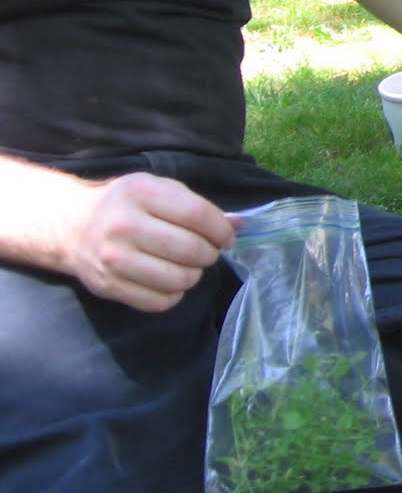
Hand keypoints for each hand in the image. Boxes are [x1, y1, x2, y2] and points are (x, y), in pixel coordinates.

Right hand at [63, 173, 235, 312]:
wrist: (72, 226)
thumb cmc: (126, 204)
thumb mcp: (159, 191)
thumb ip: (198, 206)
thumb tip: (237, 224)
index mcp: (141, 193)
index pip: (197, 215)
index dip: (221, 230)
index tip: (226, 237)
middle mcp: (124, 225)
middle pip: (190, 250)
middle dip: (209, 254)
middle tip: (207, 252)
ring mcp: (113, 258)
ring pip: (178, 279)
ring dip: (194, 276)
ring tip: (188, 266)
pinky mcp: (108, 286)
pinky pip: (159, 301)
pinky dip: (174, 294)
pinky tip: (169, 281)